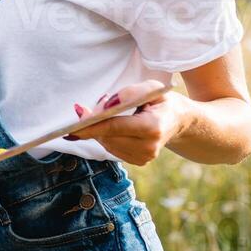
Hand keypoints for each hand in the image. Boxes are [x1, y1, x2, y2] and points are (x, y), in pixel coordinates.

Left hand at [65, 81, 187, 166]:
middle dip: (91, 124)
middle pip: (107, 136)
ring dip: (99, 129)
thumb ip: (127, 94)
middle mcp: (148, 147)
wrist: (179, 121)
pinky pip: (112, 148)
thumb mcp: (150, 88)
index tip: (72, 127)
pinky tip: (113, 126)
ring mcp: (144, 157)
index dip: (91, 126)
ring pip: (107, 143)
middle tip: (82, 110)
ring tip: (105, 114)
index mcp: (153, 127)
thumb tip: (100, 108)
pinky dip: (107, 136)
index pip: (114, 127)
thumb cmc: (162, 101)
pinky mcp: (139, 161)